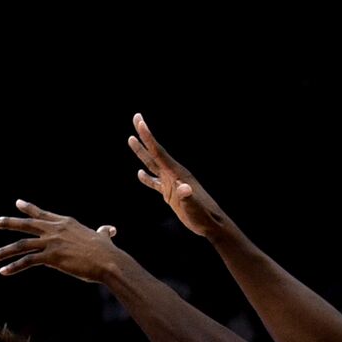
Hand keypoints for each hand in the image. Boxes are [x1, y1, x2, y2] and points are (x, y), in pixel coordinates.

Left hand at [0, 200, 122, 282]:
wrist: (108, 261)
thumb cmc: (107, 252)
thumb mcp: (103, 238)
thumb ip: (103, 232)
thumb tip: (110, 230)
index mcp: (65, 223)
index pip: (42, 214)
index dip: (28, 209)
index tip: (17, 204)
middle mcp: (55, 229)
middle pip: (26, 224)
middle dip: (6, 222)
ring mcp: (52, 242)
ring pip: (21, 244)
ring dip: (3, 251)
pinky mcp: (51, 257)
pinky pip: (27, 261)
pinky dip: (14, 266)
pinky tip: (3, 271)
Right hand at [128, 113, 233, 238]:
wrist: (211, 224)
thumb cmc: (204, 216)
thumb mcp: (195, 208)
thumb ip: (188, 198)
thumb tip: (183, 189)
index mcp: (177, 173)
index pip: (159, 152)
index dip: (148, 137)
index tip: (139, 122)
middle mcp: (174, 174)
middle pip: (154, 153)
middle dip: (144, 136)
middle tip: (136, 118)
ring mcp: (171, 184)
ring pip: (152, 165)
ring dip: (142, 153)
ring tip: (131, 140)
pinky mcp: (170, 194)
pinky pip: (155, 184)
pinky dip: (146, 179)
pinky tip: (139, 174)